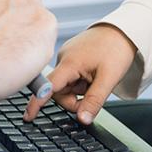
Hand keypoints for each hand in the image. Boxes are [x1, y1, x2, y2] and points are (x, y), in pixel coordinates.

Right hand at [21, 23, 136, 125]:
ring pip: (65, 86)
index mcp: (70, 63)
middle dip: (74, 100)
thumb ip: (94, 101)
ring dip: (78, 91)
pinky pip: (70, 78)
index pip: (48, 87)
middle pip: (58, 91)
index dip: (37, 103)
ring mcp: (67, 57)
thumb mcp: (109, 79)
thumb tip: (83, 120)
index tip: (28, 116)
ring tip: (95, 81)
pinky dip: (80, 83)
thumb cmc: (116, 50)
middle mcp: (64, 58)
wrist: (124, 31)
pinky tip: (92, 75)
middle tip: (92, 96)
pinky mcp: (71, 57)